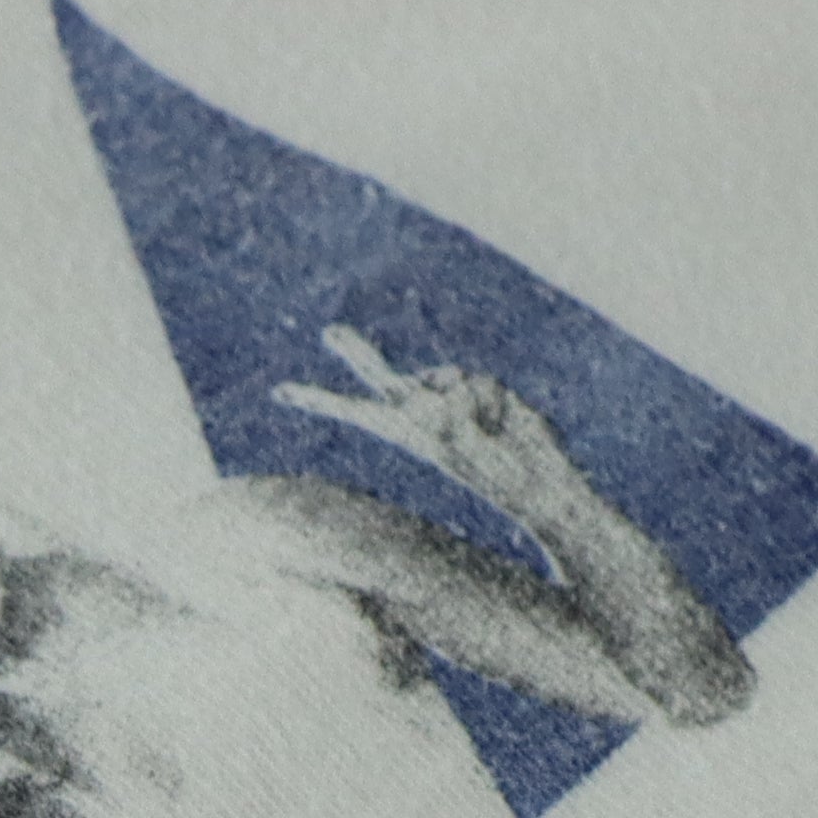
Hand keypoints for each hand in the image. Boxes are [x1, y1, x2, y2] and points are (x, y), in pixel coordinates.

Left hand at [269, 325, 579, 518]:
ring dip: (469, 402)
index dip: (318, 399)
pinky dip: (492, 402)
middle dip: (355, 353)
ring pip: (447, 375)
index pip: (355, 410)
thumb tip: (445, 386)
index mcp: (404, 433)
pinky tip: (502, 424)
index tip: (281, 392)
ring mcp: (452, 399)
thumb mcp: (460, 443)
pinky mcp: (481, 390)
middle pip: (382, 375)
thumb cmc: (494, 473)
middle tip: (329, 332)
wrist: (537, 484)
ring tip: (485, 434)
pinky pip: (480, 380)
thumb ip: (441, 408)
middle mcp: (422, 411)